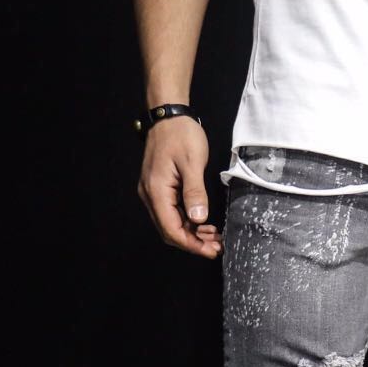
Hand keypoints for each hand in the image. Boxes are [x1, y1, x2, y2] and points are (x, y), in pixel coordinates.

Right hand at [136, 117, 221, 258]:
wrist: (168, 115)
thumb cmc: (181, 134)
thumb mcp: (192, 163)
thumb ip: (194, 192)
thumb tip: (198, 218)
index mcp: (156, 191)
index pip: (171, 229)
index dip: (192, 245)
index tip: (211, 251)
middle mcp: (150, 196)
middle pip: (170, 231)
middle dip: (193, 243)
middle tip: (217, 248)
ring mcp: (153, 193)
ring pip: (172, 224)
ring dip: (192, 234)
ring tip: (215, 238)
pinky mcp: (160, 189)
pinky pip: (173, 213)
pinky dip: (188, 222)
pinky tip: (204, 224)